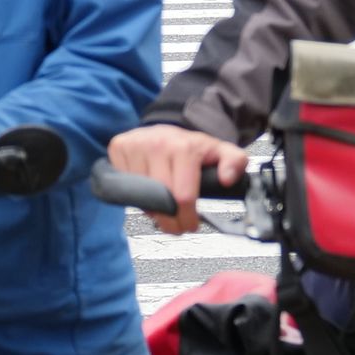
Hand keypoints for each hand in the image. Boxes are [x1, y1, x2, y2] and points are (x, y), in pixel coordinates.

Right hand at [105, 125, 248, 234]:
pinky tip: (147, 192)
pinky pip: (124, 185)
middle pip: (160, 200)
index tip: (190, 225)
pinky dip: (136, 196)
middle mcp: (157, 144)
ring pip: (140, 196)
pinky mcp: (118, 147)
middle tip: (177, 226)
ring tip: (164, 207)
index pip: (183, 195)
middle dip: (170, 220)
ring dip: (152, 210)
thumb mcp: (220, 152)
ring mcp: (135, 145)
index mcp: (184, 147)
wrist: (165, 128)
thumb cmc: (192, 147)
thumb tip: (228, 178)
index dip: (187, 218)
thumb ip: (235, 163)